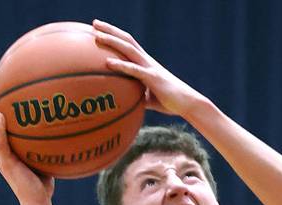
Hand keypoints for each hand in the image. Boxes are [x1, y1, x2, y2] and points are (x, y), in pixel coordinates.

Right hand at [0, 95, 53, 204]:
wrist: (37, 202)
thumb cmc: (43, 186)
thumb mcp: (43, 163)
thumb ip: (44, 150)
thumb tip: (60, 135)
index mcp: (7, 157)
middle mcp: (1, 156)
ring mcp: (1, 159)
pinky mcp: (6, 163)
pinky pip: (1, 142)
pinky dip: (0, 129)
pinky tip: (1, 115)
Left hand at [92, 19, 206, 116]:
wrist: (188, 104)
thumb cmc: (169, 102)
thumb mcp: (148, 97)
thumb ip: (136, 95)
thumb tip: (123, 101)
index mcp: (146, 63)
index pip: (129, 44)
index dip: (115, 35)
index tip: (100, 29)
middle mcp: (147, 61)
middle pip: (126, 40)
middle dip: (110, 30)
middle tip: (94, 23)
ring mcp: (150, 67)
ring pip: (129, 49)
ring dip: (112, 41)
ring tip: (97, 36)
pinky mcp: (153, 78)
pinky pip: (134, 70)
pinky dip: (121, 65)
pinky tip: (108, 63)